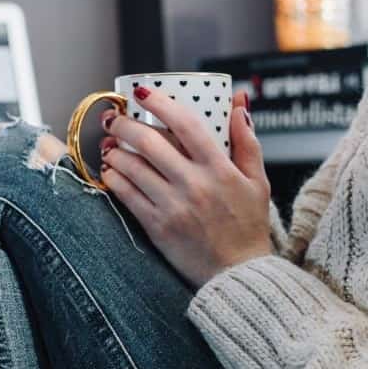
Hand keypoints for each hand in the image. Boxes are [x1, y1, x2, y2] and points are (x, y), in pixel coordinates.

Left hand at [98, 87, 273, 288]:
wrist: (238, 274)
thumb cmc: (248, 226)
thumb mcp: (258, 181)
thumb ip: (247, 141)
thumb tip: (240, 103)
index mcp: (220, 169)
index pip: (186, 124)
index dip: (160, 103)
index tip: (142, 94)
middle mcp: (195, 184)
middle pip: (150, 142)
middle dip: (124, 124)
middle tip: (114, 118)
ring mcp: (174, 206)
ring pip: (132, 167)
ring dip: (114, 150)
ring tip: (109, 144)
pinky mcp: (158, 227)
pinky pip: (127, 195)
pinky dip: (114, 178)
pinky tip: (111, 170)